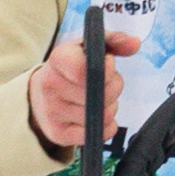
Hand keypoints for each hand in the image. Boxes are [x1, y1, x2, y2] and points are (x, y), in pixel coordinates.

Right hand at [27, 32, 141, 156]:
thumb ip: (115, 41)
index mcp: (58, 58)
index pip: (86, 70)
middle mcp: (50, 85)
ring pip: (103, 115)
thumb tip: (135, 43)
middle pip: (101, 94)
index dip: (106, 71)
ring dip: (109, 108)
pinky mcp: (58, 133)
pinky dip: (106, 127)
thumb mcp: (89, 47)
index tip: (108, 65)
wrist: (39, 95)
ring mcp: (52, 112)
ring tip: (96, 100)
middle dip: (112, 89)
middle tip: (103, 84)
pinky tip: (94, 116)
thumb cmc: (71, 68)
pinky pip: (100, 134)